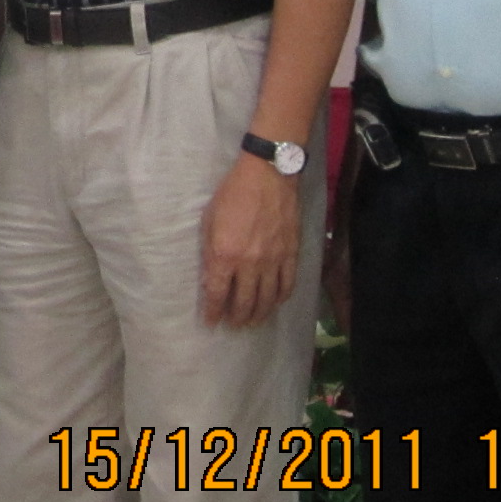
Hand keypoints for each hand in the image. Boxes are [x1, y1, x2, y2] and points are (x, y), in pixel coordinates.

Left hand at [199, 156, 300, 327]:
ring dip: (259, 314)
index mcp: (225, 255)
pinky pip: (287, 285)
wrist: (268, 175)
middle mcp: (249, 264)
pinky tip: (275, 303)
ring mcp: (273, 261)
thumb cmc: (232, 194)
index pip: (217, 294)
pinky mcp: (291, 255)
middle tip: (233, 325)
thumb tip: (211, 277)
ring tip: (252, 322)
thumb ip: (211, 251)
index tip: (212, 322)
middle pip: (243, 302)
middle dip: (236, 318)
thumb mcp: (209, 221)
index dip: (214, 311)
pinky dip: (280, 299)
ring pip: (267, 299)